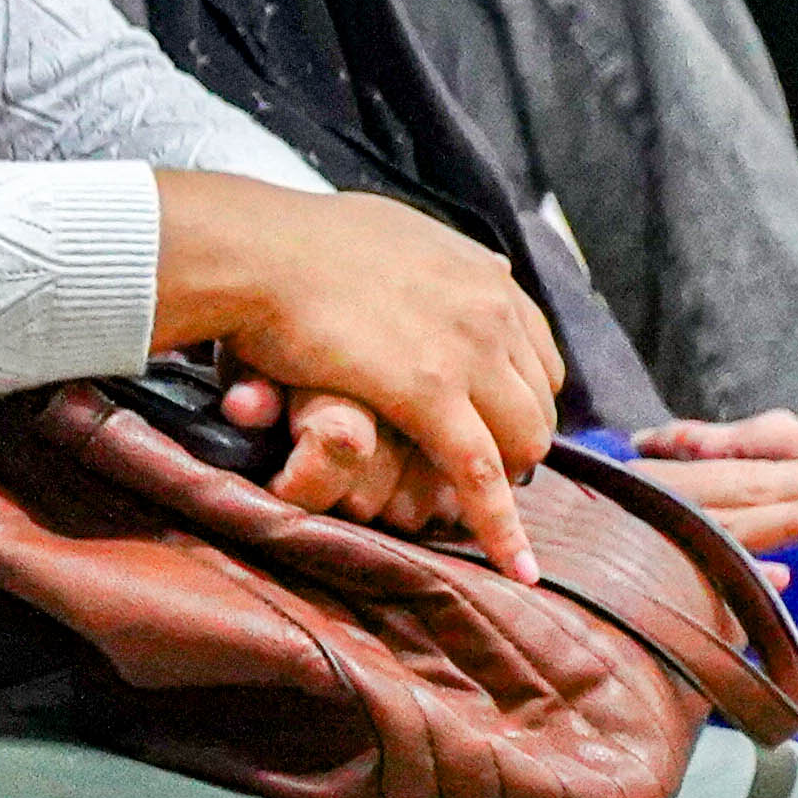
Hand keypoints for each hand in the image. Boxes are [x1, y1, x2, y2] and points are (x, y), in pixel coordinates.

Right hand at [150, 174, 562, 578]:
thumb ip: (432, 258)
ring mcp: (468, 351)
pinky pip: (483, 475)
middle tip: (478, 471)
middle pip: (539, 400)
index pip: (535, 353)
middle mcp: (492, 309)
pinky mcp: (431, 395)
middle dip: (516, 440)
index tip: (492, 421)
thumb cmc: (294, 243)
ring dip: (507, 478)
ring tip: (478, 511)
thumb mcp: (387, 231)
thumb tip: (463, 262)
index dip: (517, 396)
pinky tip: (516, 567)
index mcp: (483, 274)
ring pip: (524, 439)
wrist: (258, 251)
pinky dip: (502, 527)